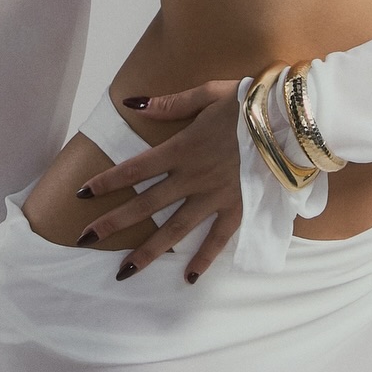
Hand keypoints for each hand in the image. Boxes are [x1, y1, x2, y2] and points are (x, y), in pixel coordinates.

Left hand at [74, 79, 243, 281]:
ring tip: (124, 272)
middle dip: (113, 222)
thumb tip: (133, 104)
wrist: (289, 122)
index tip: (83, 194)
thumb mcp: (208, 93)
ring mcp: (215, 197)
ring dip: (149, 251)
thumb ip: (171, 103)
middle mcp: (192, 177)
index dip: (107, 181)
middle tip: (85, 239)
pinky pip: (218, 239)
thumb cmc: (249, 103)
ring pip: (175, 229)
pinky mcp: (238, 208)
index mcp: (182, 148)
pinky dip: (204, 259)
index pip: (135, 168)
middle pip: (146, 204)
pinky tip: (188, 278)